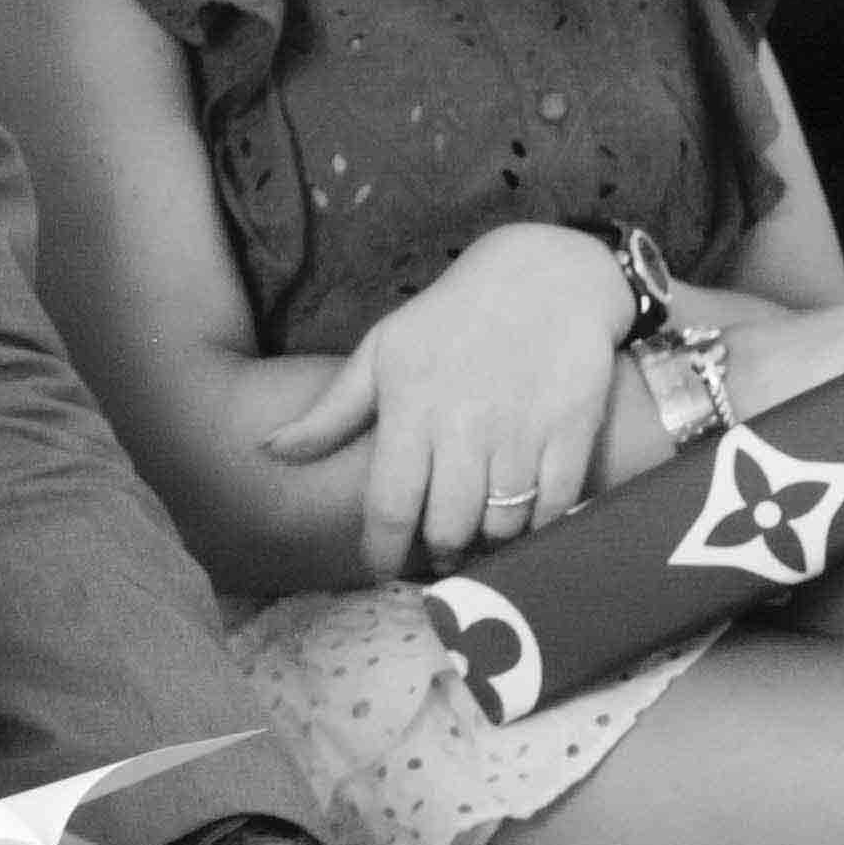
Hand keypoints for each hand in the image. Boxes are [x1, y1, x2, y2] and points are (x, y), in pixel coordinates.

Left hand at [268, 226, 635, 577]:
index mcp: (410, 410)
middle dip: (437, 552)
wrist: (546, 276)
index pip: (389, 506)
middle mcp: (464, 428)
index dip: (382, 550)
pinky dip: (537, 528)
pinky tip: (523, 520)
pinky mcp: (572, 432)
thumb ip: (331, 412)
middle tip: (436, 551)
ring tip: (478, 535)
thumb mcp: (382, 351)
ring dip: (487, 543)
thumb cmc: (451, 316)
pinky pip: (554, 507)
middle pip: (447, 526)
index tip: (381, 568)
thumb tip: (271, 451)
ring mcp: (522, 432)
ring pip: (501, 525)